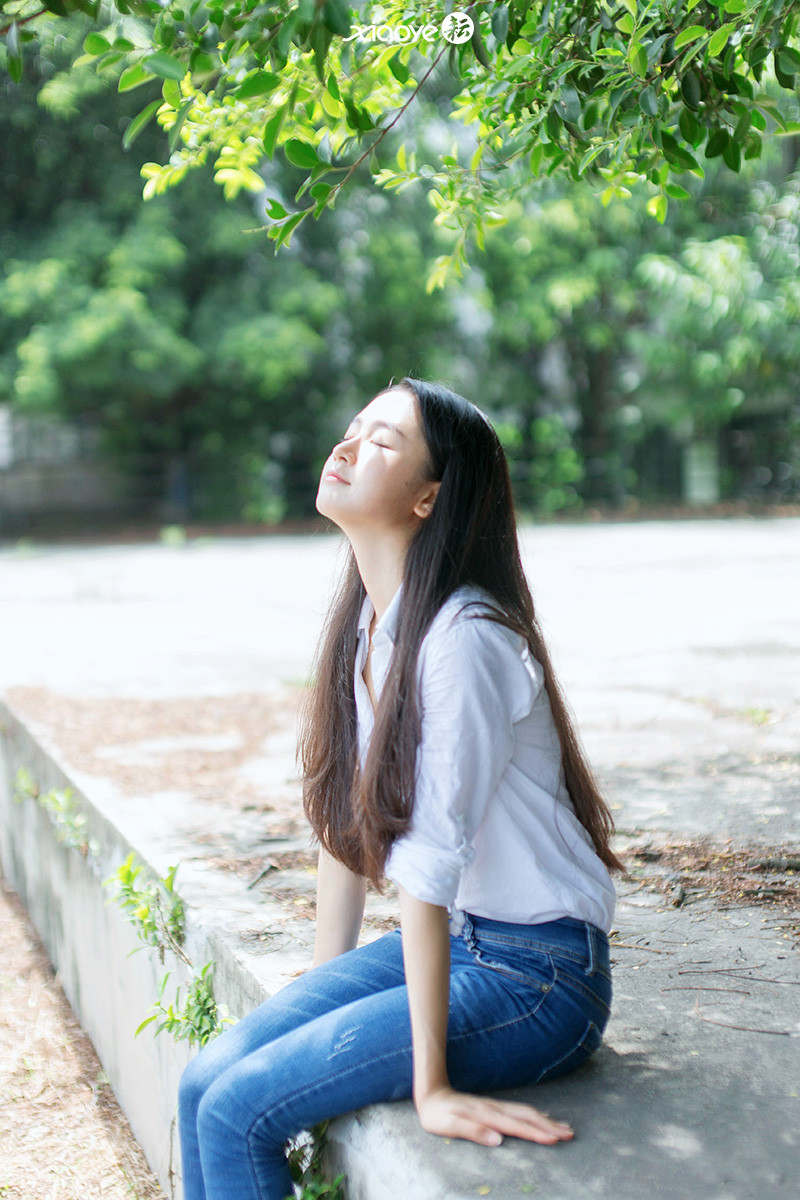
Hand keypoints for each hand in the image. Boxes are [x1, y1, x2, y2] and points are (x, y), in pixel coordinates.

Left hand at [415, 1086, 574, 1147]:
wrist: (431, 1093)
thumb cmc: (438, 1115)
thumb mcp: (449, 1126)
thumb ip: (473, 1131)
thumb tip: (499, 1139)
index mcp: (486, 1115)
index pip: (516, 1126)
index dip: (536, 1133)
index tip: (555, 1139)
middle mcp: (494, 1109)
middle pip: (527, 1116)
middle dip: (549, 1126)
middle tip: (570, 1134)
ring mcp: (495, 1106)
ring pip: (526, 1112)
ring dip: (546, 1120)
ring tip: (564, 1127)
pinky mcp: (493, 1107)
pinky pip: (519, 1111)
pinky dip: (535, 1115)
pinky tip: (543, 1118)